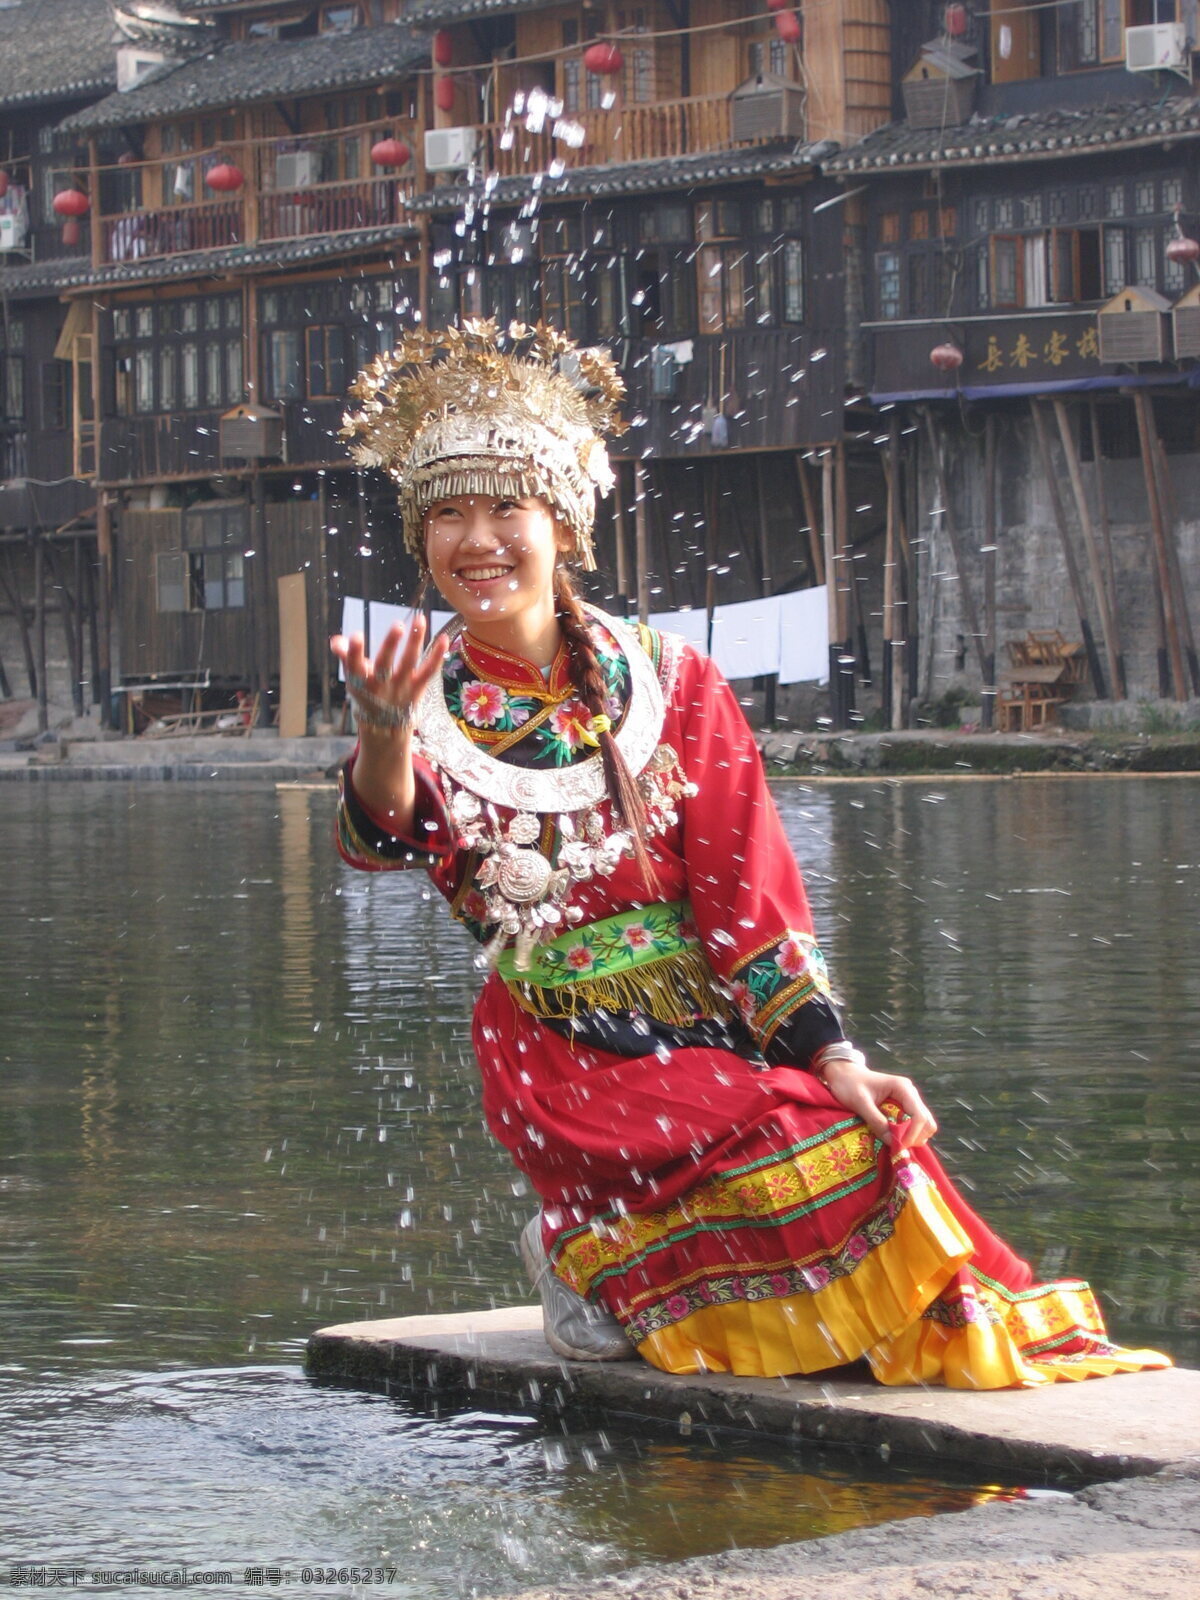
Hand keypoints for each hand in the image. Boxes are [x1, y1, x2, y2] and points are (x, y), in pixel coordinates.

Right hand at [330, 615, 446, 734]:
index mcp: (360, 680)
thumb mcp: (353, 678)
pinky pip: (428, 672)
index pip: (355, 665)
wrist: (384, 726)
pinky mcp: (417, 689)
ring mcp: (400, 686)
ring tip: (420, 619)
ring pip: (409, 662)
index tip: (356, 635)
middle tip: (398, 625)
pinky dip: (437, 656)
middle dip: (391, 644)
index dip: (354, 651)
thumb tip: (336, 640)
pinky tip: (444, 639)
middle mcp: (380, 684)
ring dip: (415, 641)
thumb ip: (346, 656)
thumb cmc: (366, 694)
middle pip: (385, 663)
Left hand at [814, 1045, 937, 1153]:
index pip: (919, 1116)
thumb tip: (893, 1143)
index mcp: (903, 1088)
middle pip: (927, 1122)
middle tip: (897, 1147)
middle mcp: (910, 1094)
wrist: (844, 1074)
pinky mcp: (903, 1108)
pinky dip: (908, 1135)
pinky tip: (893, 1138)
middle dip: (915, 1138)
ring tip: (894, 1143)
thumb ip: (876, 1121)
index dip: (912, 1135)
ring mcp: (908, 1101)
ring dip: (912, 1138)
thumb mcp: (860, 1103)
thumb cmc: (849, 1084)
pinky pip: (914, 1125)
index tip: (898, 1146)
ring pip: (924, 1125)